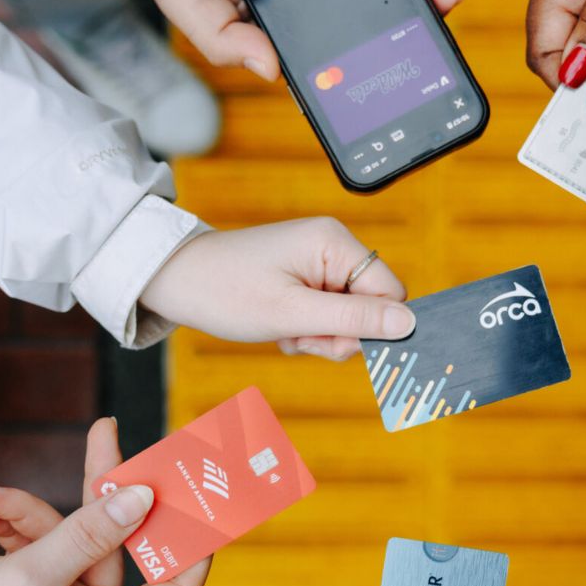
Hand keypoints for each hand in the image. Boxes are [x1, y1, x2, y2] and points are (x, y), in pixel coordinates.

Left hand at [139, 216, 415, 360]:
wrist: (177, 281)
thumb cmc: (226, 291)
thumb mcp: (293, 314)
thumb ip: (354, 319)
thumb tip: (409, 324)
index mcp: (335, 243)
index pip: (390, 293)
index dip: (370, 327)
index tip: (330, 342)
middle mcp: (333, 245)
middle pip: (371, 306)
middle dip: (338, 334)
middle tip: (299, 338)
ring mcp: (320, 260)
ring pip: (349, 316)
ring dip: (320, 336)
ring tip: (285, 331)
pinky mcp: (307, 275)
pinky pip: (328, 313)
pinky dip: (307, 330)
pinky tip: (280, 327)